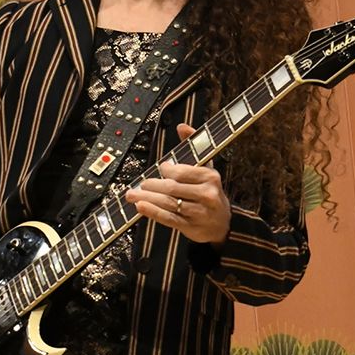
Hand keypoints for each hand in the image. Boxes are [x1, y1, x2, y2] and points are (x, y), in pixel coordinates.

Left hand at [125, 123, 231, 245]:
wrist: (222, 223)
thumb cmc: (209, 191)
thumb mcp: (205, 168)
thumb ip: (193, 146)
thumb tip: (182, 127)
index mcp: (210, 177)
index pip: (182, 172)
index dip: (167, 170)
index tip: (160, 168)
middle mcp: (207, 195)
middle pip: (173, 188)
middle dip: (152, 185)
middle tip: (140, 184)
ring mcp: (199, 213)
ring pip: (169, 203)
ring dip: (147, 198)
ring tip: (131, 195)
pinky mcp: (191, 227)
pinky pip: (169, 219)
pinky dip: (153, 212)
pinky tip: (140, 207)